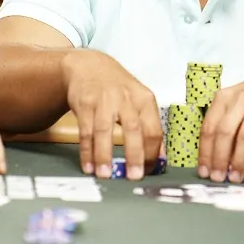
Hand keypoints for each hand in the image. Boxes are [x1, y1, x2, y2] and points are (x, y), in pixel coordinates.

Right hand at [62, 51, 161, 180]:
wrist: (90, 66)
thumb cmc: (119, 88)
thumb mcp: (139, 100)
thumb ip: (148, 126)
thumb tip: (159, 158)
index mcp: (145, 99)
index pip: (153, 129)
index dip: (153, 153)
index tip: (149, 171)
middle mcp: (126, 98)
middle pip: (133, 129)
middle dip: (134, 155)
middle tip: (134, 177)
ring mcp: (104, 100)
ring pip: (105, 131)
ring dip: (105, 156)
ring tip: (106, 176)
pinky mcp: (84, 104)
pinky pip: (86, 131)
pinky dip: (87, 151)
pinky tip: (89, 166)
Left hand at [198, 64, 243, 183]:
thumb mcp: (236, 102)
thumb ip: (224, 123)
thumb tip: (213, 158)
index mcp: (224, 98)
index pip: (209, 127)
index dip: (205, 152)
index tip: (204, 171)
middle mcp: (240, 101)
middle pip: (224, 132)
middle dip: (219, 159)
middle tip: (217, 179)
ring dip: (238, 162)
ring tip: (235, 179)